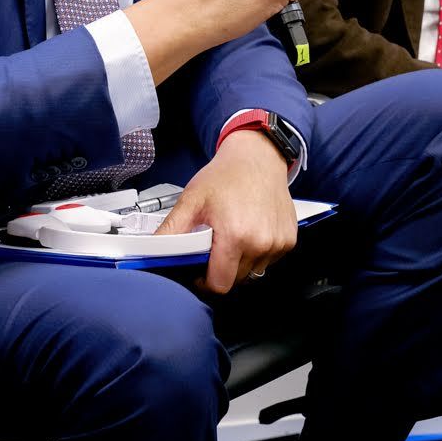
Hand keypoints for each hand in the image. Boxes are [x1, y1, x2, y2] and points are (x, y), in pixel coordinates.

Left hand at [156, 129, 297, 293]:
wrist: (258, 157)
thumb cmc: (226, 175)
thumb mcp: (192, 200)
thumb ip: (171, 230)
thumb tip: (153, 252)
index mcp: (236, 235)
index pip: (219, 283)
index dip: (204, 280)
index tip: (199, 268)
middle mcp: (261, 242)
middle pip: (234, 280)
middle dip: (220, 268)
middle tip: (213, 244)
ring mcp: (278, 243)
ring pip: (252, 272)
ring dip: (239, 262)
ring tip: (232, 234)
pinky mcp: (288, 241)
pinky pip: (267, 261)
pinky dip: (256, 253)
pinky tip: (249, 231)